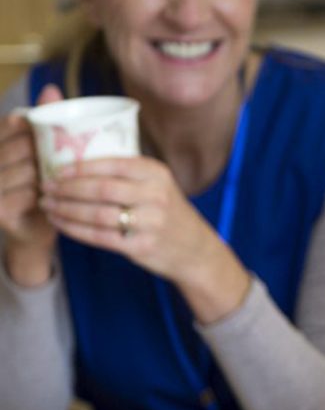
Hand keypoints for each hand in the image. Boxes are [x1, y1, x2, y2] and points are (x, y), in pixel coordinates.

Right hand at [0, 85, 61, 284]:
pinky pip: (25, 195)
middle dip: (46, 154)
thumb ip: (48, 124)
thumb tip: (52, 89)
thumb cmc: (47, 186)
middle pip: (21, 146)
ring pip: (26, 170)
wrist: (38, 230)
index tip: (55, 139)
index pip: (13, 124)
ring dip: (49, 177)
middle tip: (66, 163)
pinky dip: (44, 197)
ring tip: (63, 182)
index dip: (36, 130)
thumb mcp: (47, 153)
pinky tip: (53, 199)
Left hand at [39, 153, 221, 280]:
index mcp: (157, 174)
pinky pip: (100, 237)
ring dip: (66, 209)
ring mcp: (150, 223)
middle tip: (45, 187)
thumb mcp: (159, 185)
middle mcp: (156, 196)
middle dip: (68, 188)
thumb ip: (128, 174)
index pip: (113, 164)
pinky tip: (60, 223)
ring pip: (97, 214)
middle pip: (102, 189)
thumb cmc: (167, 213)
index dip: (81, 166)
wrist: (195, 250)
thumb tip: (77, 160)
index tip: (56, 169)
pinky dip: (75, 229)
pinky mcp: (141, 246)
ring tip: (48, 205)